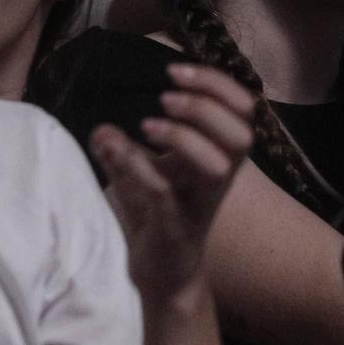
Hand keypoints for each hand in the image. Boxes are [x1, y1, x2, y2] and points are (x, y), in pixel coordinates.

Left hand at [89, 62, 251, 296]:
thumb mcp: (141, 175)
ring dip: (186, 136)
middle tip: (165, 97)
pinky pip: (166, 192)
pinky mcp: (176, 227)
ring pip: (219, 165)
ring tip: (149, 126)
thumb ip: (122, 150)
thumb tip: (101, 129)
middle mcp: (218, 178)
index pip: (242, 110)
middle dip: (206, 106)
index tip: (175, 70)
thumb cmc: (158, 218)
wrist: (161, 275)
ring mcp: (199, 203)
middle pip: (242, 134)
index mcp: (218, 156)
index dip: (217, 83)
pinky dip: (141, 166)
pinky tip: (117, 151)